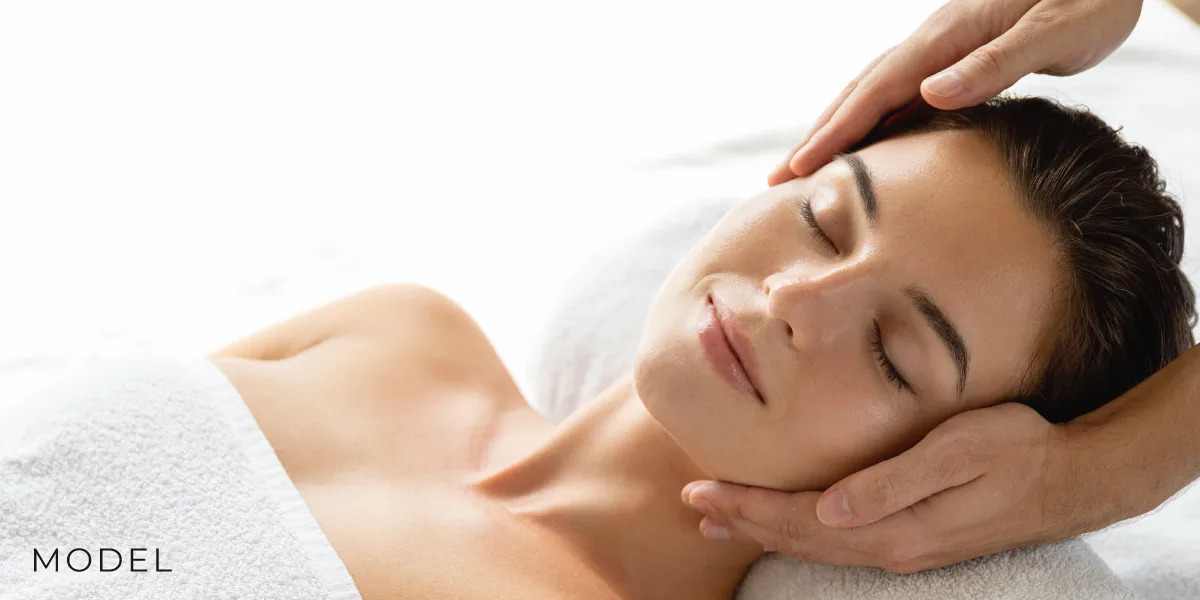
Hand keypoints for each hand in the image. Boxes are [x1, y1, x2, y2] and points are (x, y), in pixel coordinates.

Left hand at [682, 403, 1108, 572]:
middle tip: (692, 505)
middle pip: (797, 538)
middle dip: (742, 521)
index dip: (745, 507)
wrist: (1073, 477)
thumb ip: (892, 482)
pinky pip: (838, 543)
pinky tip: (787, 526)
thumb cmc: (1017, 451)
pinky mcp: (914, 539)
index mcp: (892, 527)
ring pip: (815, 546)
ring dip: (764, 531)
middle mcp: (891, 546)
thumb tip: (829, 506)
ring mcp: (903, 547)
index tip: (699, 492)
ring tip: (721, 523)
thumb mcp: (958, 454)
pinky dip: (799, 534)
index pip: (798, 521)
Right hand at [768, 0, 1143, 185]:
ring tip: (803, 167)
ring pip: (873, 92)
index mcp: (948, 36)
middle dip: (816, 137)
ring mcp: (941, 47)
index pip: (877, 89)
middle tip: (774, 179)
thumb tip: (929, 93)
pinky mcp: (956, 55)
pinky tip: (863, 147)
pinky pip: (898, 94)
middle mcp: (934, 40)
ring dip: (835, 130)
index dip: (836, 131)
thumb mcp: (1057, 31)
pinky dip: (869, 122)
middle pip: (859, 91)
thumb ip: (995, 63)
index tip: (800, 167)